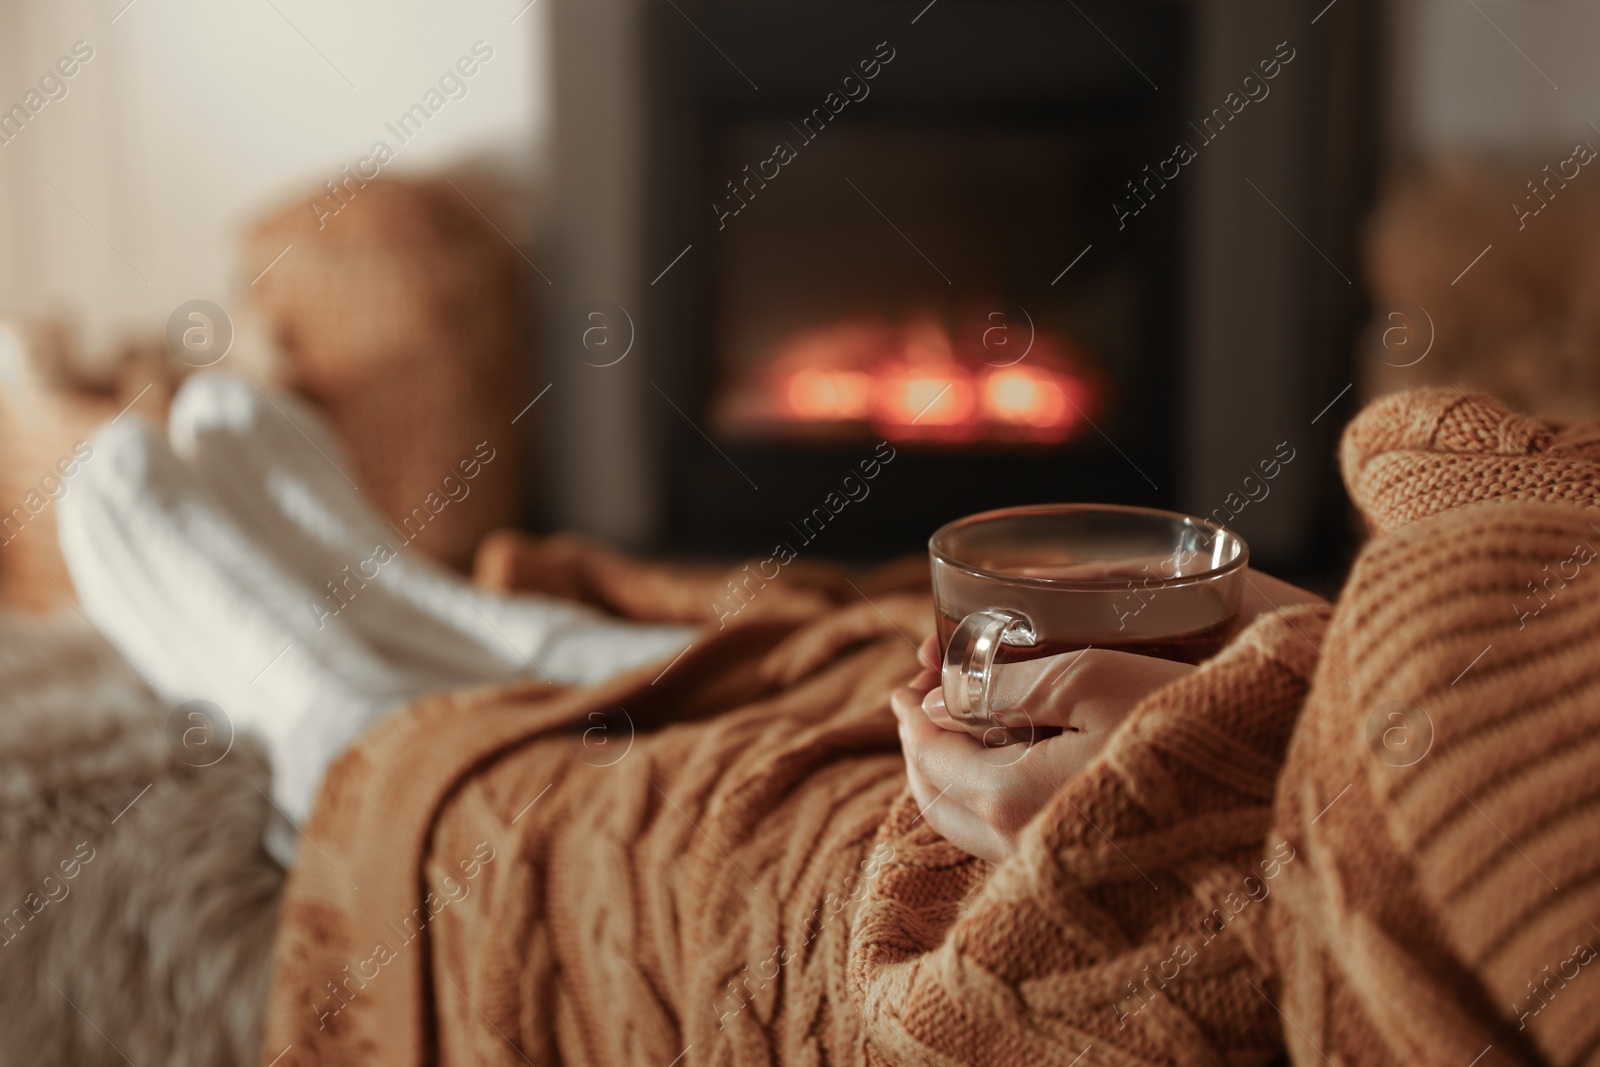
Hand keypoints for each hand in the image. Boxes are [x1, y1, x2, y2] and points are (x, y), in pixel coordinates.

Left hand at [889, 635, 1193, 861]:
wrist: (1267, 795)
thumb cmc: (1184, 721)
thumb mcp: (1088, 677)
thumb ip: (1001, 687)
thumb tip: (941, 699)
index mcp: (1009, 797)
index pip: (930, 757)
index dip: (910, 715)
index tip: (904, 684)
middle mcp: (1019, 846)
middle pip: (937, 800)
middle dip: (920, 748)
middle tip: (919, 704)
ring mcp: (1050, 868)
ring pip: (968, 824)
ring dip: (951, 774)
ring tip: (958, 728)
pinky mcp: (1081, 873)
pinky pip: (1005, 838)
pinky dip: (987, 796)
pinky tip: (1007, 763)